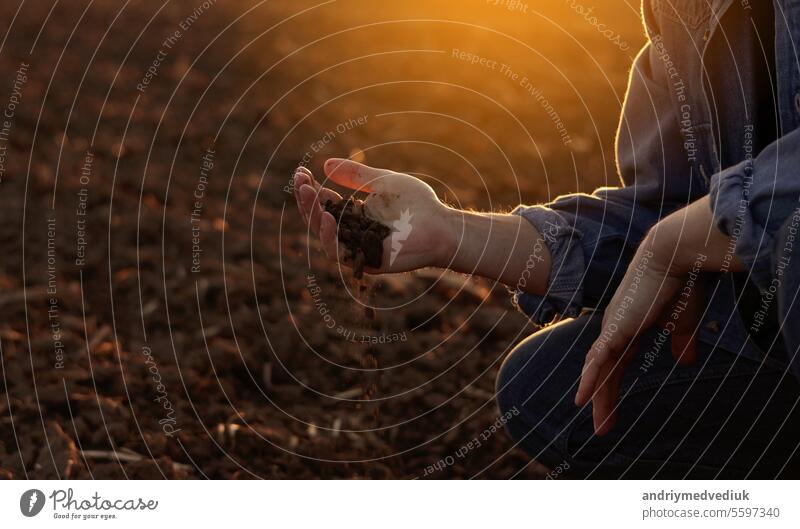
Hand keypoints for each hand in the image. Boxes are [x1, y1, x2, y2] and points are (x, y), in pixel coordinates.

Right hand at [293, 158, 454, 273]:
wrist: (440, 225)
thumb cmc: (417, 203)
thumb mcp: (381, 181)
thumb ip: (355, 174)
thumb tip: (325, 164)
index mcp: (355, 215)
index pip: (325, 204)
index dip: (311, 190)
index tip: (301, 172)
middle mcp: (352, 232)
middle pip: (319, 219)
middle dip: (306, 200)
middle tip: (300, 181)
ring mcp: (357, 248)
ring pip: (324, 236)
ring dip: (312, 215)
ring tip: (308, 194)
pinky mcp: (365, 262)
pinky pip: (339, 253)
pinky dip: (329, 236)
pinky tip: (326, 217)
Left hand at [574, 213, 709, 435]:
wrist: (674, 257)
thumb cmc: (681, 284)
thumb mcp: (683, 323)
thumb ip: (681, 343)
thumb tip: (686, 361)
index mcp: (629, 328)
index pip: (618, 365)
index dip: (614, 387)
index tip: (613, 410)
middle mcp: (615, 329)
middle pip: (604, 372)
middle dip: (603, 400)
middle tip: (603, 427)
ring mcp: (613, 328)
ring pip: (600, 370)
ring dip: (598, 397)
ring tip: (600, 425)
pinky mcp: (616, 327)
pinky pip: (599, 359)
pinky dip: (591, 380)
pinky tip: (584, 399)